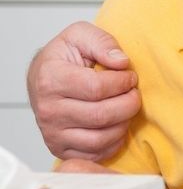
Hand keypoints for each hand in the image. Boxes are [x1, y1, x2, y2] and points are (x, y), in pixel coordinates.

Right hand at [26, 22, 140, 160]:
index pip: (97, 88)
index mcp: (51, 79)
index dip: (122, 82)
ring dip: (124, 123)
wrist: (44, 77)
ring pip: (99, 139)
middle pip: (101, 116)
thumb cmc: (65, 56)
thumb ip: (103, 42)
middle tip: (134, 92)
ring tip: (127, 107)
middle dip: (129, 103)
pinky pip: (94, 153)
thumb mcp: (81, 35)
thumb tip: (122, 62)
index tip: (130, 76)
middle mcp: (48, 110)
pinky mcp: (60, 148)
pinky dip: (113, 142)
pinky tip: (117, 124)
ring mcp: (52, 132)